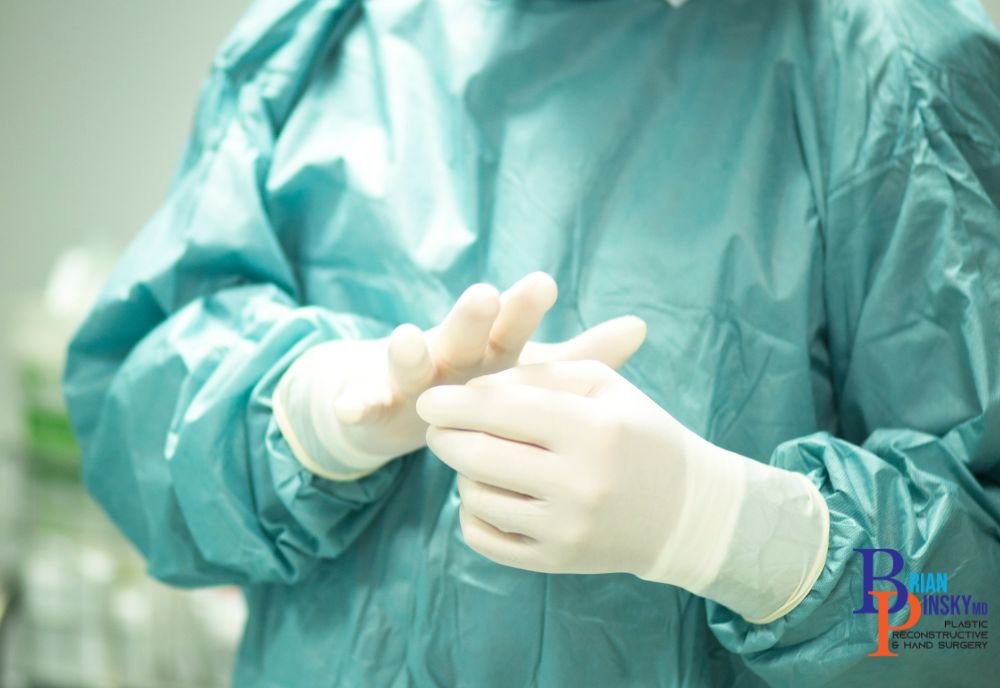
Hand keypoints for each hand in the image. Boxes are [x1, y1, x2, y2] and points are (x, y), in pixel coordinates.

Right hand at [273, 273, 647, 478]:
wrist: (397, 401)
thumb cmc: (475, 385)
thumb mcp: (527, 374)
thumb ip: (581, 356)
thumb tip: (643, 325)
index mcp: (489, 348)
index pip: (510, 325)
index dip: (523, 306)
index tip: (544, 283)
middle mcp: (449, 354)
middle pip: (461, 333)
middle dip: (471, 315)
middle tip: (484, 295)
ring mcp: (408, 377)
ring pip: (408, 362)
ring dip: (407, 351)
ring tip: (410, 339)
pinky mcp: (371, 401)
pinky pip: (362, 403)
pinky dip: (356, 403)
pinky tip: (352, 407)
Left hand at [416, 360, 828, 622]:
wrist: (685, 511)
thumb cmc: (638, 434)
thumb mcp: (605, 386)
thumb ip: (540, 375)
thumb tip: (472, 389)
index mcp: (592, 429)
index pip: (501, 410)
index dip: (454, 402)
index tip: (428, 399)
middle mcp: (579, 483)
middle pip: (478, 456)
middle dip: (444, 437)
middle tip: (436, 427)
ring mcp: (566, 529)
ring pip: (476, 497)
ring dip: (464, 473)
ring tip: (478, 458)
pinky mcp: (556, 562)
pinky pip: (484, 539)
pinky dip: (472, 514)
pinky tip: (488, 494)